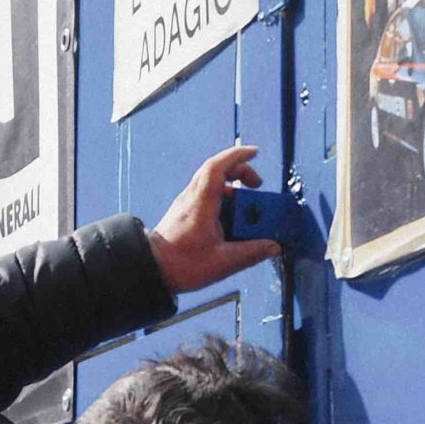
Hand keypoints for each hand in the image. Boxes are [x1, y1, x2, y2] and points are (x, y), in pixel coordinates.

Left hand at [148, 145, 279, 293]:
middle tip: (257, 186)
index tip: (255, 152)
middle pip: (217, 171)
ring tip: (248, 210)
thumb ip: (252, 252)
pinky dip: (224, 202)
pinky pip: (208, 198)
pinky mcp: (185, 213)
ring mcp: (187, 204)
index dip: (238, 156)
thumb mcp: (223, 262)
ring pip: (213, 185)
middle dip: (241, 173)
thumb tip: (273, 246)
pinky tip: (232, 222)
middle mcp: (192, 197)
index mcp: (201, 203)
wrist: (151, 271)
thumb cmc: (180, 265)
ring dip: (234, 190)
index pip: (218, 166)